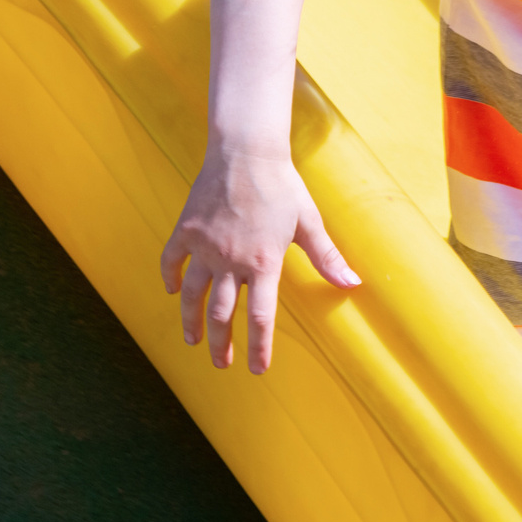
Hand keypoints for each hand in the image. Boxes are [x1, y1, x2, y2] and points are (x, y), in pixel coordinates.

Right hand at [160, 147, 360, 372]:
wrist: (246, 152)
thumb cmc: (282, 186)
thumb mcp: (309, 222)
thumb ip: (327, 257)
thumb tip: (352, 283)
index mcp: (263, 263)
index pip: (259, 316)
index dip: (258, 346)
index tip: (256, 368)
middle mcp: (231, 260)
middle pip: (222, 314)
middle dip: (222, 344)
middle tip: (222, 363)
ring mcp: (204, 247)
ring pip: (193, 295)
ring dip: (192, 322)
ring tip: (193, 341)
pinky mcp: (186, 230)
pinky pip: (172, 261)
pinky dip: (169, 278)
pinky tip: (171, 292)